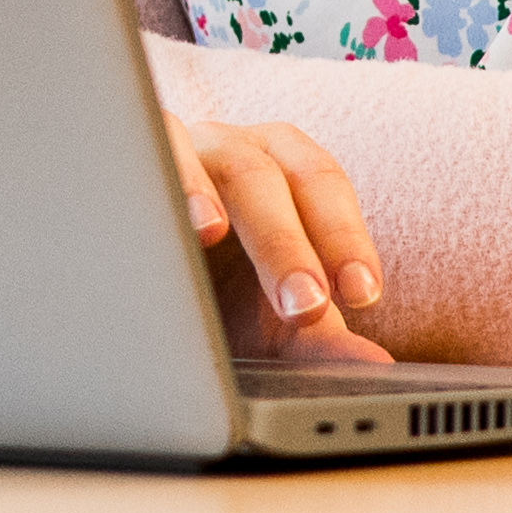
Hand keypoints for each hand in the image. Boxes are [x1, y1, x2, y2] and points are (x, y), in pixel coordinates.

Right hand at [167, 110, 391, 364]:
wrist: (146, 290)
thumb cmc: (218, 293)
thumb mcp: (269, 323)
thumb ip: (322, 341)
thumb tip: (376, 367)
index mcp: (288, 172)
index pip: (325, 188)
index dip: (345, 238)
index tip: (362, 295)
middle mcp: (241, 149)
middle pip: (271, 178)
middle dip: (287, 243)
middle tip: (303, 304)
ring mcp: (187, 146)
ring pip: (209, 157)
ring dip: (210, 196)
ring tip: (211, 234)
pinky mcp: (135, 151)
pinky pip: (152, 145)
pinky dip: (159, 173)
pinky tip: (160, 212)